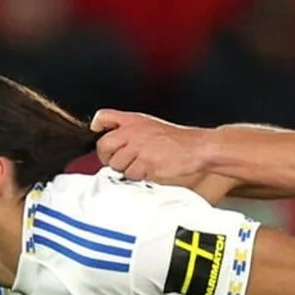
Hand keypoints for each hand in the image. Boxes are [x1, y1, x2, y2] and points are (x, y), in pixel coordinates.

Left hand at [91, 109, 207, 186]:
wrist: (197, 148)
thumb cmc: (177, 139)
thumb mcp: (150, 125)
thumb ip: (130, 129)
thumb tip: (110, 136)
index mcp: (133, 121)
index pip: (103, 118)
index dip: (97, 127)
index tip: (98, 132)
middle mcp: (133, 133)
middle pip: (103, 146)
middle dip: (108, 157)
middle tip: (119, 160)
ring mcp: (138, 149)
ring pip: (116, 164)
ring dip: (126, 169)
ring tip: (142, 164)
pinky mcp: (145, 165)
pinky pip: (131, 175)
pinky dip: (139, 176)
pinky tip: (150, 170)